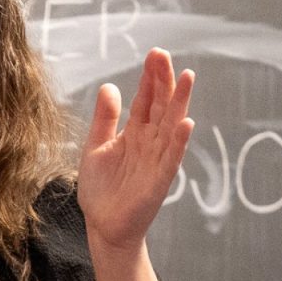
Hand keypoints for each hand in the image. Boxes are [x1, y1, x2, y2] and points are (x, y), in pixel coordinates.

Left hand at [77, 48, 194, 252]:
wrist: (103, 226)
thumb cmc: (100, 190)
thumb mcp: (95, 148)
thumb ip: (104, 119)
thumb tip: (110, 86)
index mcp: (134, 133)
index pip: (145, 99)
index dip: (150, 78)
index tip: (154, 54)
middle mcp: (149, 142)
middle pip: (160, 106)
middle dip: (163, 80)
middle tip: (164, 55)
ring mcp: (157, 159)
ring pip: (171, 125)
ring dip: (180, 102)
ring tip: (187, 76)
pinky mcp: (159, 180)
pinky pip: (172, 157)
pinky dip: (179, 140)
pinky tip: (186, 121)